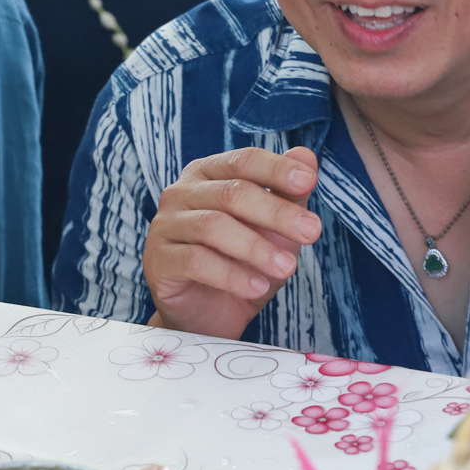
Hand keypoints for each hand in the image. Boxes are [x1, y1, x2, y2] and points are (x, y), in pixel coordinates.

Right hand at [144, 146, 320, 339]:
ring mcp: (166, 224)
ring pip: (214, 226)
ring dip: (256, 247)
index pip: (244, 161)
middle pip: (232, 192)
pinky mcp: (158, 259)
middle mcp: (182, 191)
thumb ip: (288, 194)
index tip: (309, 182)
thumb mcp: (274, 229)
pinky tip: (258, 287)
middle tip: (311, 231)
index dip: (277, 169)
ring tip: (288, 268)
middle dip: (276, 212)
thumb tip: (307, 156)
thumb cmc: (243, 261)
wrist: (210, 313)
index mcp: (209, 173)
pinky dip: (232, 275)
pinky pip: (196, 261)